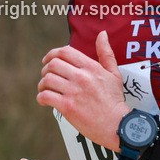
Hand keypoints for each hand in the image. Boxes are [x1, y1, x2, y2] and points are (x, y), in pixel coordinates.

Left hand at [36, 30, 129, 150]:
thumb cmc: (115, 100)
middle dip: (45, 69)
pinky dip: (41, 97)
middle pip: (53, 64)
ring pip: (47, 80)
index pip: (65, 51)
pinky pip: (46, 96)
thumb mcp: (114, 73)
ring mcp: (74, 92)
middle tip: (47, 77)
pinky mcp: (67, 107)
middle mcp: (81, 77)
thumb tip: (102, 34)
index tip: (47, 60)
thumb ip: (106, 53)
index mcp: (91, 67)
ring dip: (42, 84)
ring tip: (45, 89)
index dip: (52, 54)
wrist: (117, 124)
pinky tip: (44, 100)